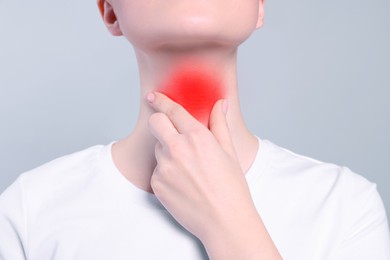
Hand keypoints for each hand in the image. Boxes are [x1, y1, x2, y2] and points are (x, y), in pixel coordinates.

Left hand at [147, 92, 255, 240]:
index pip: (172, 111)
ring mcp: (165, 167)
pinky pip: (157, 170)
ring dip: (167, 151)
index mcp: (197, 137)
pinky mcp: (157, 184)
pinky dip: (166, 172)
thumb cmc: (231, 187)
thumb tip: (220, 104)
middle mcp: (178, 149)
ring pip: (157, 148)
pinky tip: (183, 184)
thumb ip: (220, 124)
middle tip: (168, 130)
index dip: (161, 100)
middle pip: (155, 123)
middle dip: (159, 121)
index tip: (152, 96)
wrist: (224, 221)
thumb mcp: (229, 152)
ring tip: (188, 169)